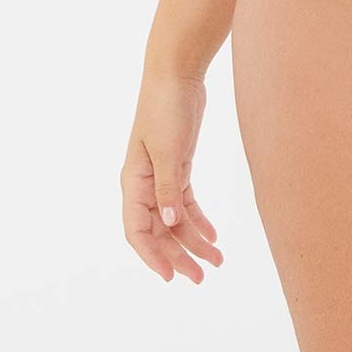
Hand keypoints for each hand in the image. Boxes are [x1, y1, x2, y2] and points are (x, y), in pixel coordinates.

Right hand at [121, 67, 223, 282]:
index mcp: (134, 182)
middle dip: (178, 255)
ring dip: (193, 240)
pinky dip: (198, 220)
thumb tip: (168, 225)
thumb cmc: (166, 108)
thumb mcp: (168, 150)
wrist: (177, 73)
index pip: (137, 231)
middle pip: (159, 231)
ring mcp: (161, 175)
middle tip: (202, 277)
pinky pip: (186, 202)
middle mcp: (144, 183)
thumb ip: (168, 188)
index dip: (152, 257)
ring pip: (175, 219)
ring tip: (217, 261)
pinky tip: (213, 235)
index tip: (170, 277)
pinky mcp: (178, 165)